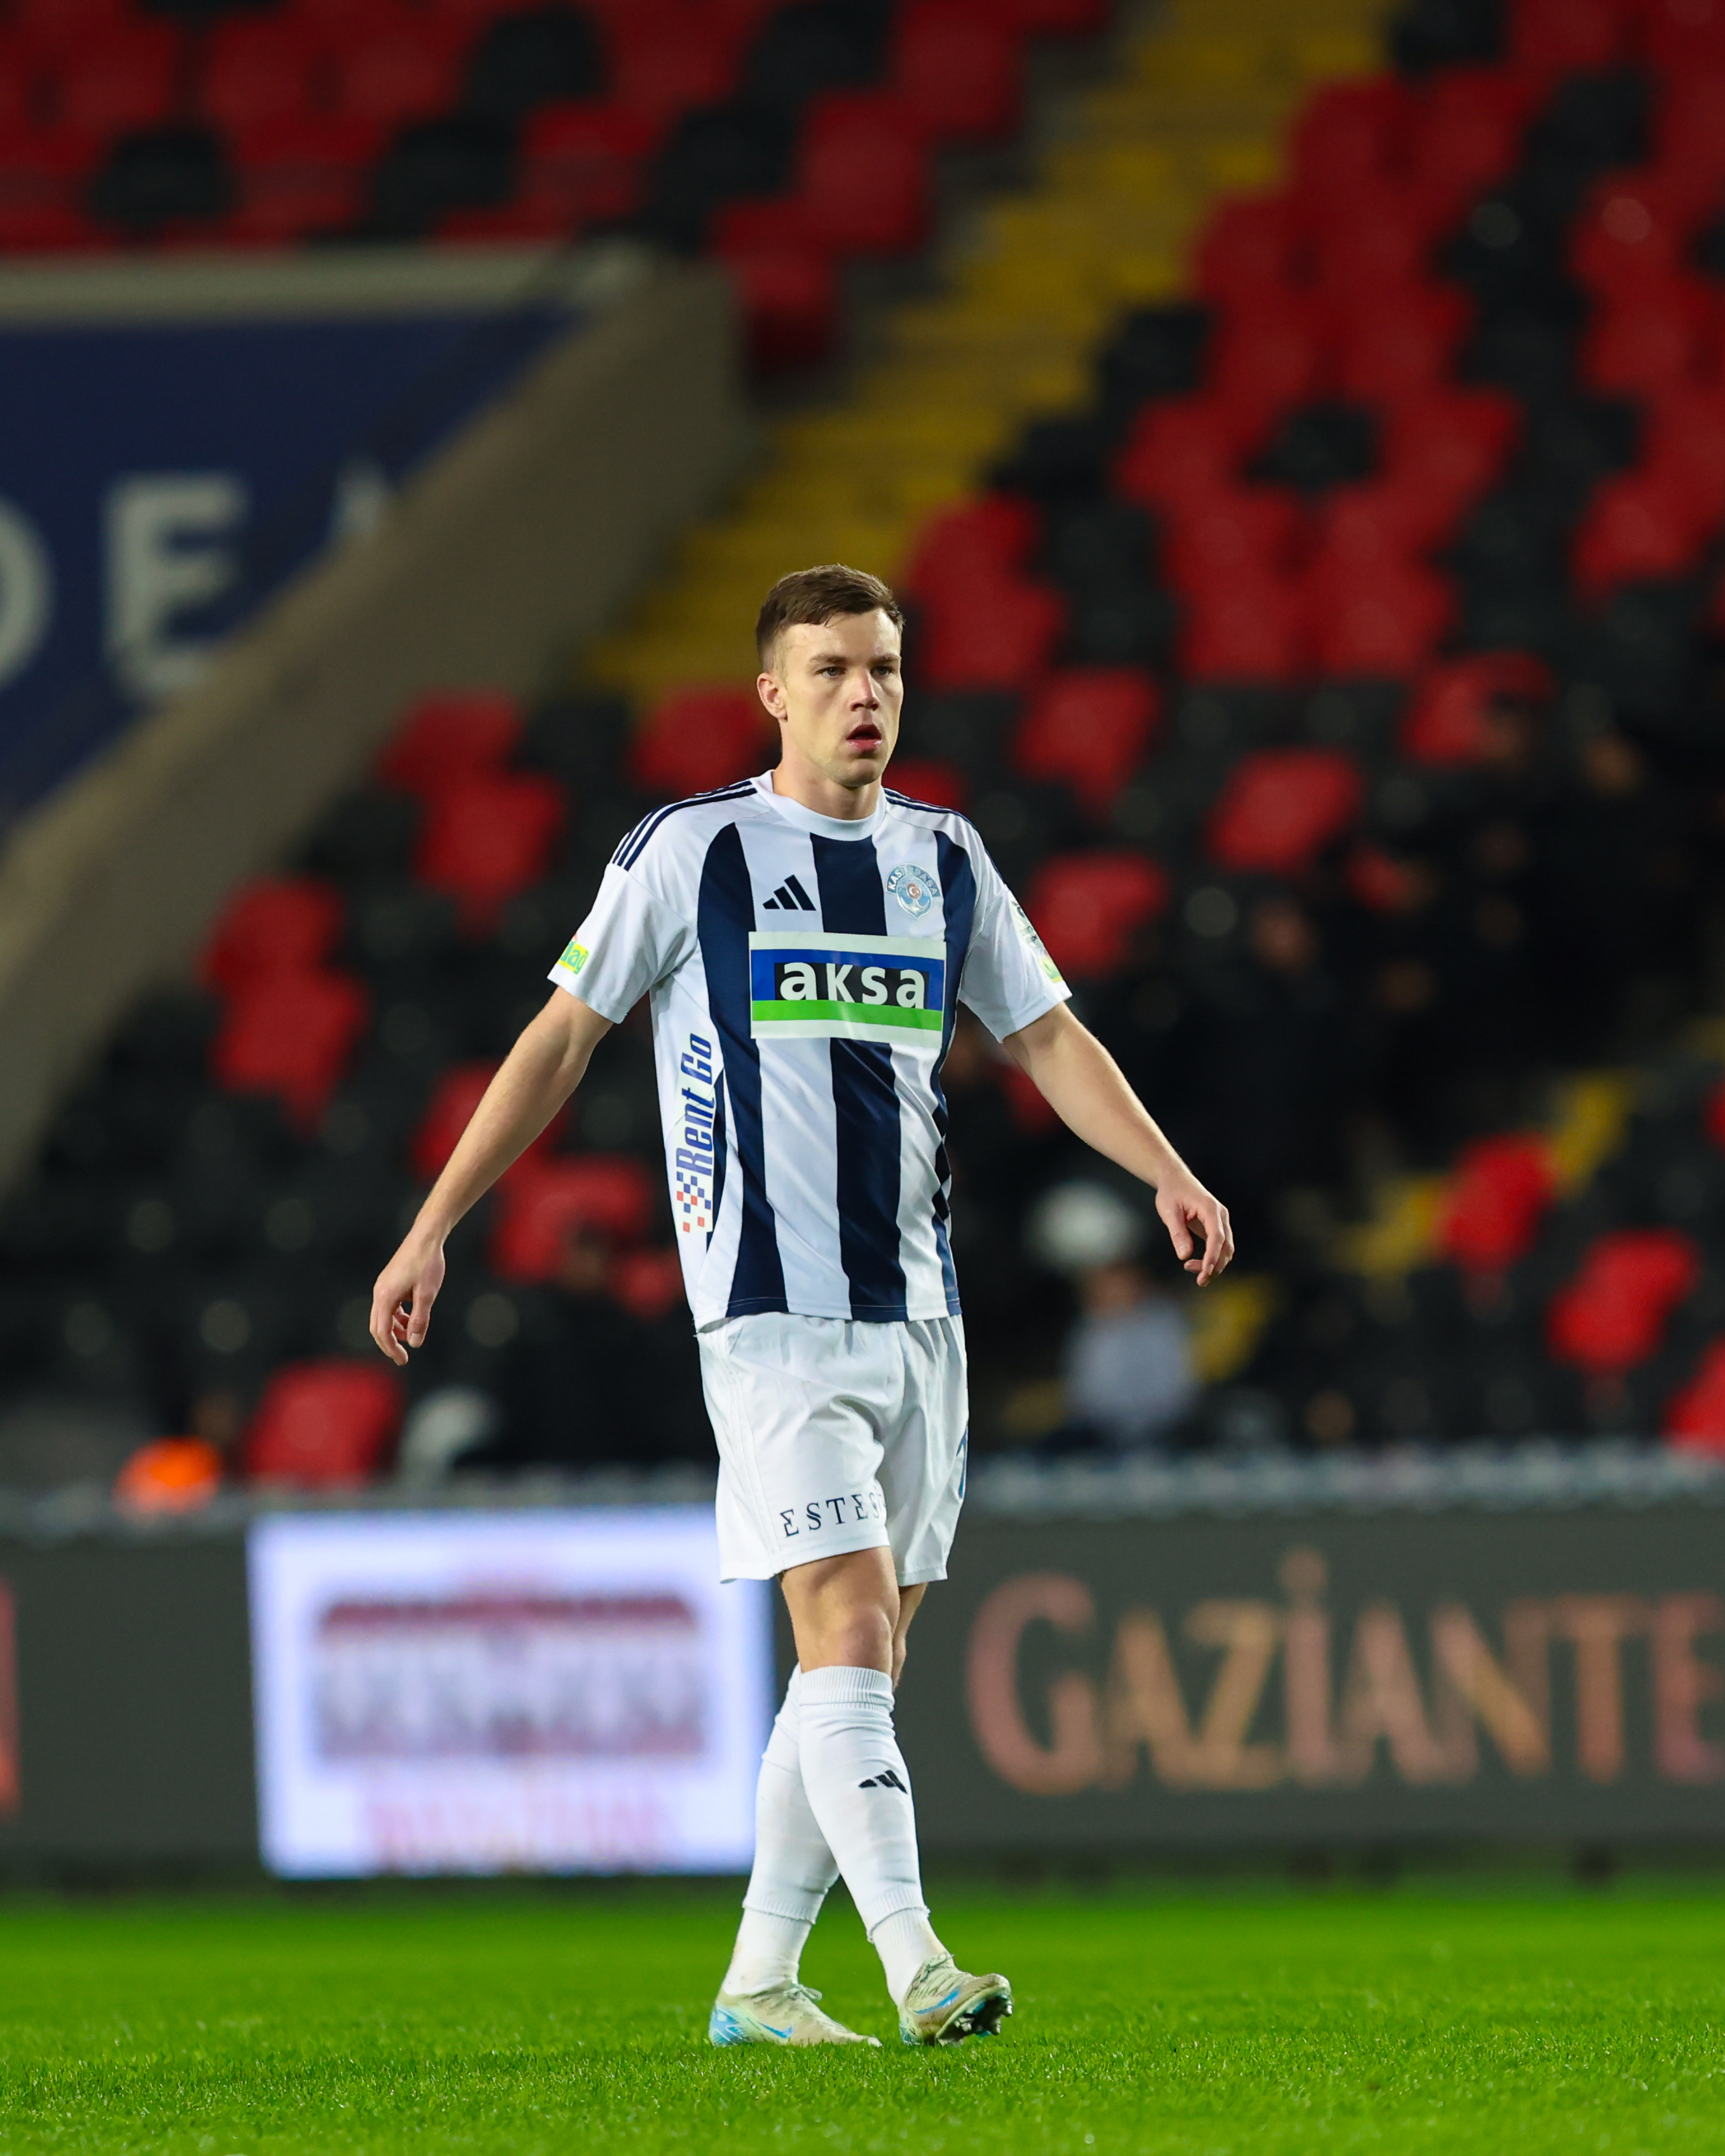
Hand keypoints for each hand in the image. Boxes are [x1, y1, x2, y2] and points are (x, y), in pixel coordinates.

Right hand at [369, 1232, 445, 1365]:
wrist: (426, 1237)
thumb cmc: (427, 1263)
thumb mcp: (427, 1294)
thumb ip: (420, 1319)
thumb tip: (415, 1342)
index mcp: (385, 1296)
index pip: (383, 1331)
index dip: (391, 1348)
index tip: (403, 1360)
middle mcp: (379, 1292)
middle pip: (378, 1327)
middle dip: (390, 1343)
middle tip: (403, 1357)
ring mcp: (383, 1287)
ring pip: (383, 1317)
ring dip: (396, 1329)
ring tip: (414, 1335)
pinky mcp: (389, 1283)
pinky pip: (389, 1307)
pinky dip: (398, 1317)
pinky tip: (412, 1318)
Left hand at [1156, 1174, 1233, 1285]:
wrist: (1174, 1180)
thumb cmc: (1171, 1193)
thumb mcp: (1169, 1212)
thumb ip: (1178, 1233)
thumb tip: (1184, 1256)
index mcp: (1211, 1209)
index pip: (1217, 1237)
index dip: (1212, 1256)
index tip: (1205, 1272)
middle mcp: (1220, 1216)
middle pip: (1226, 1246)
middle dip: (1215, 1266)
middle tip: (1199, 1281)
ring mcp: (1220, 1222)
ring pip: (1225, 1250)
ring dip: (1214, 1265)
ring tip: (1193, 1272)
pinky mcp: (1216, 1228)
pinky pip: (1220, 1247)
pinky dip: (1212, 1259)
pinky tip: (1197, 1265)